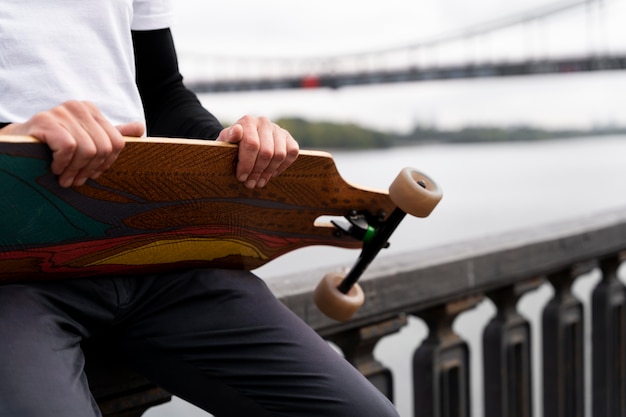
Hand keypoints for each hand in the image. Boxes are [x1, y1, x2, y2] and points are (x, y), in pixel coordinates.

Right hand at [0, 100, 143, 186]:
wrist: (17, 145)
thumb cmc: (54, 146)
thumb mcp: (86, 140)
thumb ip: (112, 135)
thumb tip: (140, 128)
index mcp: (92, 111)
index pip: (117, 143)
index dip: (107, 164)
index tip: (93, 174)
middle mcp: (79, 107)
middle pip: (104, 148)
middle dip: (90, 170)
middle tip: (76, 181)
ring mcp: (62, 111)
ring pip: (87, 150)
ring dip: (75, 170)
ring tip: (65, 177)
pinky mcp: (46, 120)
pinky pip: (68, 148)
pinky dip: (63, 164)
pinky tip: (54, 168)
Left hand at [216, 115, 298, 188]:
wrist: (244, 142)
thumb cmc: (232, 145)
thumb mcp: (225, 142)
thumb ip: (228, 137)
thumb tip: (237, 131)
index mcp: (248, 121)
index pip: (252, 144)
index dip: (247, 164)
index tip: (241, 177)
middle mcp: (264, 122)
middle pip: (266, 152)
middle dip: (257, 171)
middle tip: (250, 183)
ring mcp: (278, 130)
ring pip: (279, 154)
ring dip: (269, 172)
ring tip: (259, 181)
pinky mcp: (289, 138)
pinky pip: (292, 153)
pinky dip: (282, 166)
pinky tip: (271, 173)